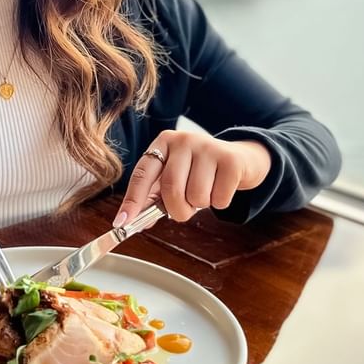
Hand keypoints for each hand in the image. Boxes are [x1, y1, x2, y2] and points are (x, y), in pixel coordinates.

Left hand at [114, 131, 270, 226]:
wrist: (241, 159)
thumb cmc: (201, 171)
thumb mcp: (176, 177)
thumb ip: (155, 198)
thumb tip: (134, 222)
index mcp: (163, 143)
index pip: (142, 174)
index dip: (132, 201)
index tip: (122, 222)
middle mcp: (183, 141)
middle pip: (171, 188)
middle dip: (178, 210)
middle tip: (185, 209)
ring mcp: (208, 147)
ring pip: (196, 196)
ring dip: (201, 205)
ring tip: (206, 191)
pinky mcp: (231, 160)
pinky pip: (219, 198)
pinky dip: (220, 202)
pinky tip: (222, 188)